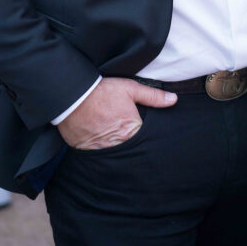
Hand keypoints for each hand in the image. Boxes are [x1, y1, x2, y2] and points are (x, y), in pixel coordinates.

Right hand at [57, 76, 176, 149]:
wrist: (72, 96)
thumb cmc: (102, 91)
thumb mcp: (130, 88)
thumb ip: (153, 96)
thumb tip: (173, 100)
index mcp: (131, 130)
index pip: (145, 141)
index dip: (145, 137)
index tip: (142, 132)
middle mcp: (118, 144)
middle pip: (131, 150)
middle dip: (132, 146)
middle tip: (127, 137)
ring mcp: (101, 150)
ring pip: (115, 155)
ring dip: (116, 150)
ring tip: (113, 139)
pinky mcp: (87, 152)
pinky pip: (98, 157)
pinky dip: (101, 151)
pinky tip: (100, 142)